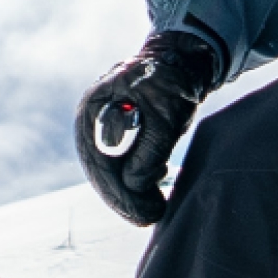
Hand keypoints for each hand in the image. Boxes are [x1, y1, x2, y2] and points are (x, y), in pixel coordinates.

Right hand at [76, 30, 224, 224]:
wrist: (184, 59)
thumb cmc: (173, 81)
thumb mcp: (166, 115)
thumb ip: (150, 150)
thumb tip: (134, 183)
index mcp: (94, 109)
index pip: (97, 161)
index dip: (116, 192)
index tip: (138, 212)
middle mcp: (93, 120)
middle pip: (101, 169)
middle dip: (124, 199)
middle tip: (148, 218)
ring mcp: (104, 126)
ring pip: (112, 169)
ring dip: (131, 192)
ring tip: (154, 210)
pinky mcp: (121, 133)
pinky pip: (122, 162)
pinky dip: (137, 179)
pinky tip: (156, 186)